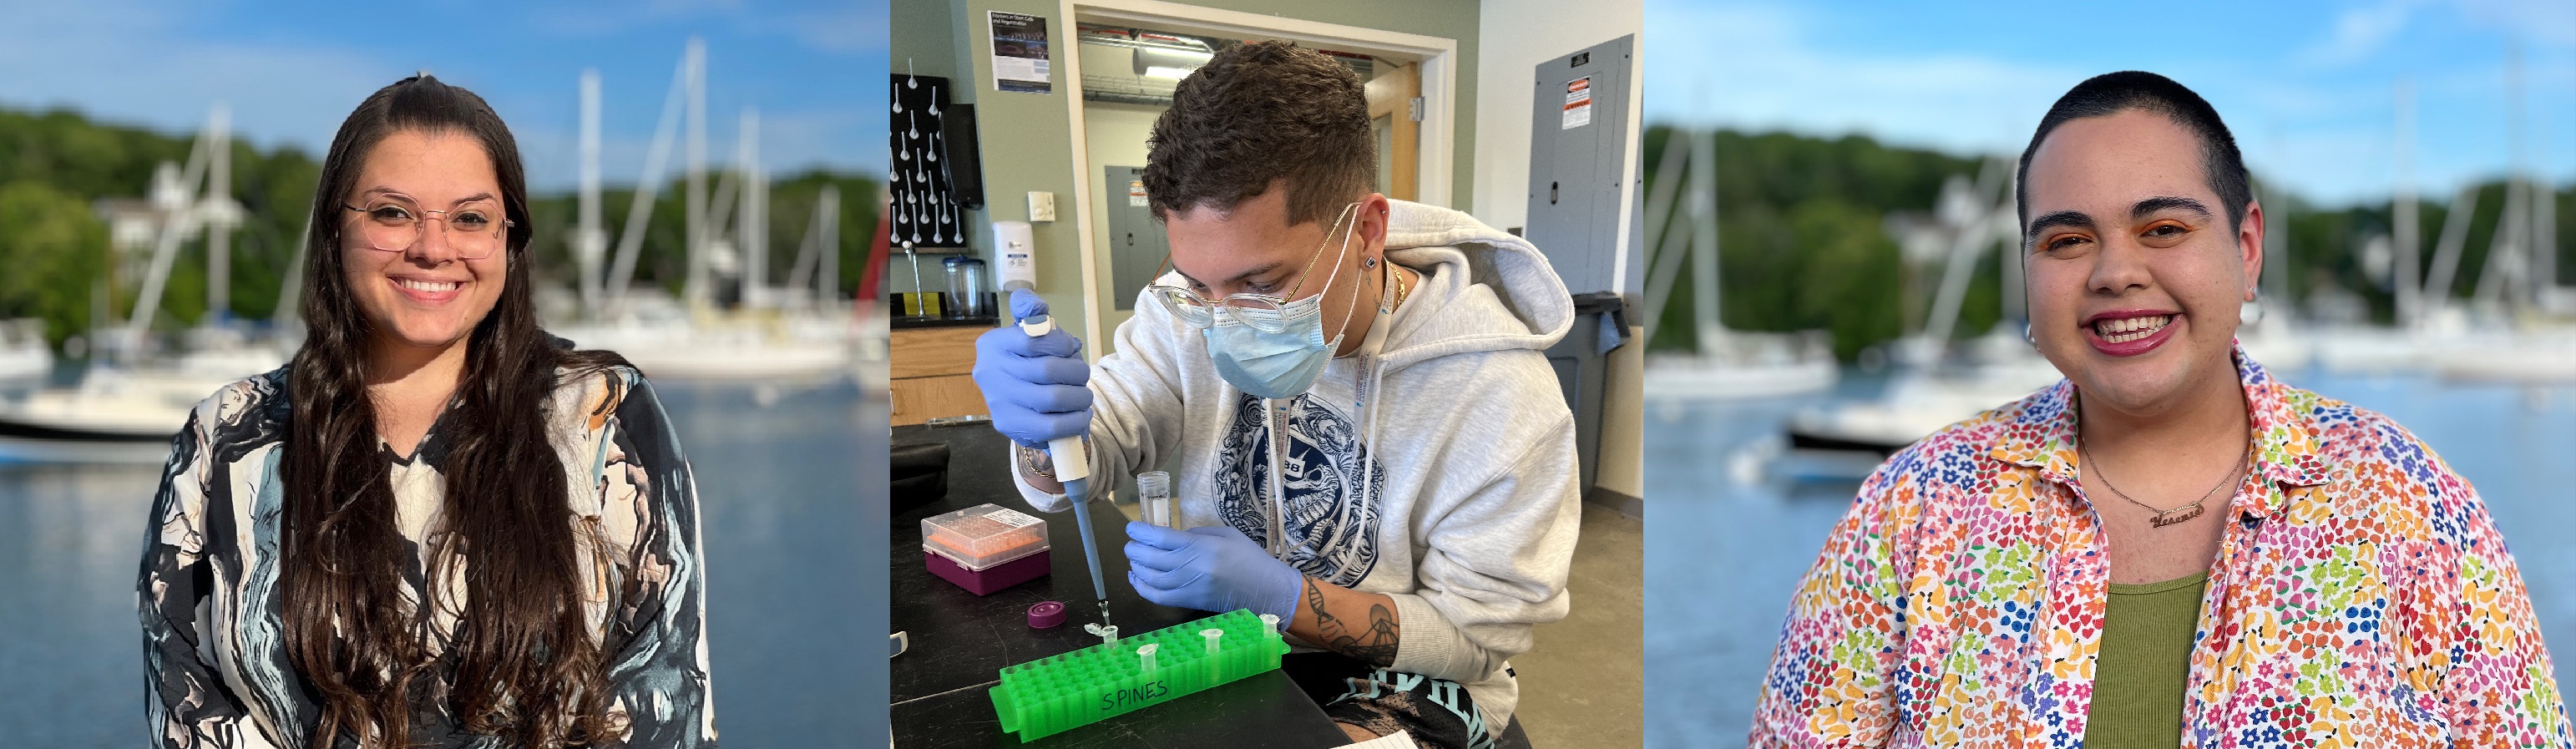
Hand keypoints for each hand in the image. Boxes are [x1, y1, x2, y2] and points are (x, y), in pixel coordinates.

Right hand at [972, 289, 1092, 447]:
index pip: (1034, 339)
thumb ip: (1032, 311)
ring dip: (1080, 397)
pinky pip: (1051, 427)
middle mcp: (989, 372)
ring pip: (1053, 398)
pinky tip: (1080, 415)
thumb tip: (1036, 307)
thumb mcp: (1028, 330)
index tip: (1071, 349)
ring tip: (1083, 396)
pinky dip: (1074, 421)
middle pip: (1048, 370)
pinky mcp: (1010, 427)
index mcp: (993, 343)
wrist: (1016, 400)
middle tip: (1083, 375)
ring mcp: (997, 402)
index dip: (1062, 344)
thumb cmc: (1028, 359)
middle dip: (1077, 372)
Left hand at [1124, 523, 1303, 620]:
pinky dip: (1142, 588)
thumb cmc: (1248, 558)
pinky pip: (1158, 597)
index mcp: (1201, 546)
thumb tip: (1172, 537)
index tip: (1131, 528)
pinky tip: (1136, 578)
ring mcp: (1188, 587)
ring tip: (1134, 559)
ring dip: (1137, 567)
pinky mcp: (1189, 602)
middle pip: (1151, 558)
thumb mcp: (1226, 534)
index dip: (1141, 532)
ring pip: (1150, 578)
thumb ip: (1197, 533)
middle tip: (1131, 544)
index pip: (1161, 538)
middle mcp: (1191, 567)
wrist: (1265, 589)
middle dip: (1135, 549)